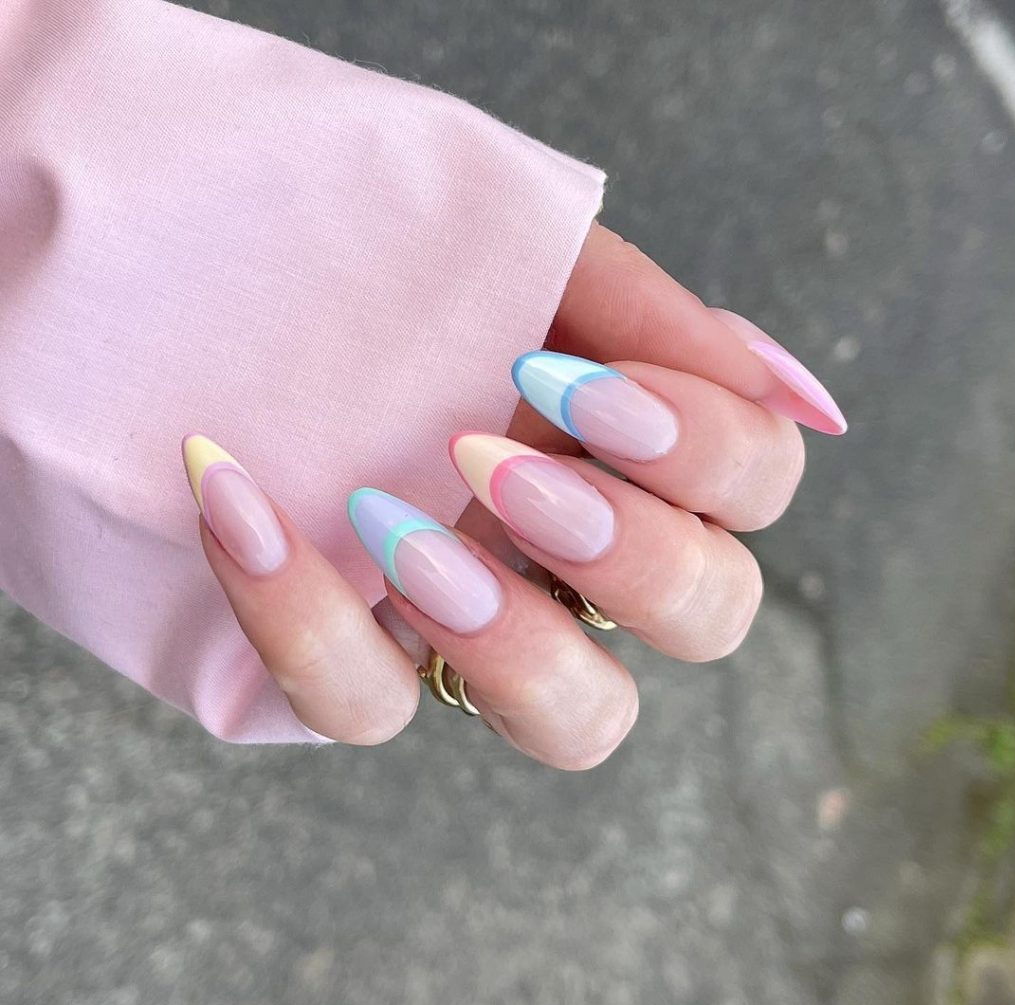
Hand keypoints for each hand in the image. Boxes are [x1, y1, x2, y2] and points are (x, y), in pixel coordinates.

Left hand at [182, 223, 844, 767]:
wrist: (202, 262)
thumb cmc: (379, 254)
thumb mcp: (515, 251)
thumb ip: (644, 309)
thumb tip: (790, 390)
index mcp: (634, 440)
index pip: (756, 484)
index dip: (706, 453)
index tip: (586, 383)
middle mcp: (584, 551)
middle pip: (712, 616)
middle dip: (633, 554)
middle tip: (507, 470)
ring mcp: (482, 627)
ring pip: (582, 722)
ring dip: (519, 640)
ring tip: (411, 538)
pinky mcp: (362, 670)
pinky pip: (366, 706)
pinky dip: (312, 625)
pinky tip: (245, 509)